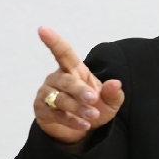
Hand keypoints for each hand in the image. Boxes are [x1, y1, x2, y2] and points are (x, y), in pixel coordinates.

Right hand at [33, 27, 124, 144]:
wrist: (83, 128)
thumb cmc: (95, 107)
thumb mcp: (111, 102)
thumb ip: (113, 93)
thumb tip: (116, 83)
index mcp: (74, 70)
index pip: (63, 53)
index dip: (54, 41)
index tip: (43, 29)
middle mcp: (57, 78)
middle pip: (66, 81)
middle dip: (80, 91)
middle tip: (93, 99)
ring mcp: (47, 94)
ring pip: (60, 99)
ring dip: (77, 108)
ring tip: (92, 115)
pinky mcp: (42, 110)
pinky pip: (55, 114)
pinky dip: (71, 120)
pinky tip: (84, 125)